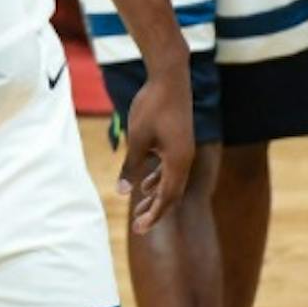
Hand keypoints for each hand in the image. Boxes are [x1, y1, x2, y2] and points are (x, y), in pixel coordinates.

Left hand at [117, 69, 192, 233]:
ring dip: (156, 196)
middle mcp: (185, 159)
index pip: (167, 198)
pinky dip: (158, 179)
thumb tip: (122, 192)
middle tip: (138, 227)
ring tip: (140, 209)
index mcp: (178, 161)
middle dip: (155, 211)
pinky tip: (145, 184)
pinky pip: (170, 168)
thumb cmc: (151, 106)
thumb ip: (131, 166)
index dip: (153, 215)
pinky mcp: (179, 141)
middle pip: (171, 194)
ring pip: (171, 181)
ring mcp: (183, 150)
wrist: (169, 77)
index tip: (139, 229)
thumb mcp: (137, 139)